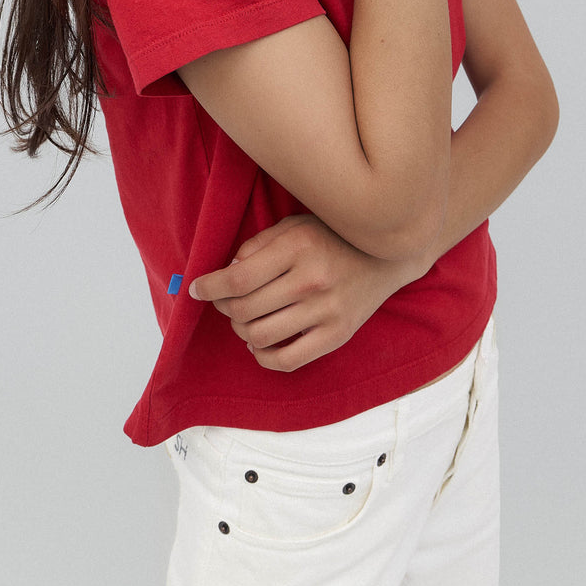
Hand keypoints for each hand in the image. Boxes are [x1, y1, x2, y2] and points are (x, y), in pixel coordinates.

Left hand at [188, 214, 425, 371]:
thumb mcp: (295, 225)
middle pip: (244, 309)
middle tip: (224, 302)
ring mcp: (327, 310)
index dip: (208, 287)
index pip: (237, 279)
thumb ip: (258, 245)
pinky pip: (287, 360)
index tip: (196, 289)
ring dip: (241, 330)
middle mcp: (312, 279)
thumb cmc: (334, 236)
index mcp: (298, 246)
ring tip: (244, 319)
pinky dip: (263, 356)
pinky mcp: (338, 334)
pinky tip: (259, 342)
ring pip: (260, 336)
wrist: (389, 255)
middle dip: (224, 308)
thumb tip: (226, 274)